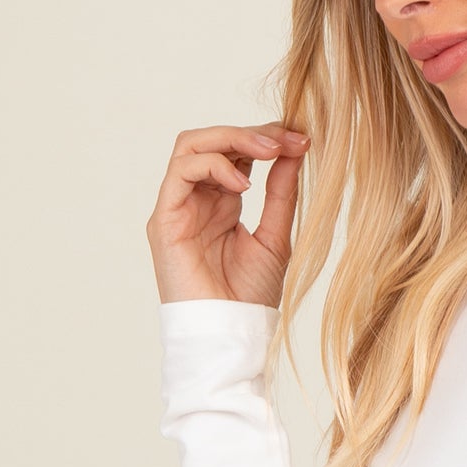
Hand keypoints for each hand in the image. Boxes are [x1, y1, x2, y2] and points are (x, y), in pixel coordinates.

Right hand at [146, 122, 310, 306]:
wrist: (230, 333)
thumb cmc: (250, 296)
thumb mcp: (276, 236)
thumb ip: (281, 192)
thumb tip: (296, 149)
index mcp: (221, 202)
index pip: (235, 152)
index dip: (265, 138)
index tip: (302, 139)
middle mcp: (196, 199)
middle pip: (212, 141)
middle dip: (252, 133)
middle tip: (288, 138)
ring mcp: (177, 207)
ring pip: (192, 146)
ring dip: (232, 139)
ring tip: (269, 151)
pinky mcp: (164, 219)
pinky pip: (181, 172)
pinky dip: (213, 166)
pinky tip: (243, 185)